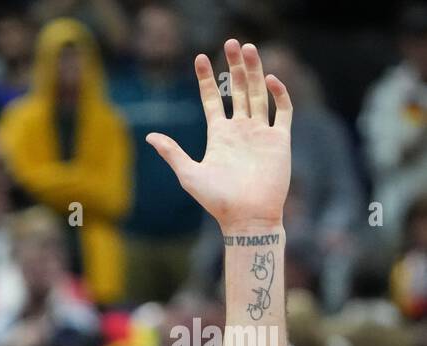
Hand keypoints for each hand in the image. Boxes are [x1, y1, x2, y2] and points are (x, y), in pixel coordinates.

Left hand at [146, 41, 290, 232]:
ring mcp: (261, 133)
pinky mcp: (280, 140)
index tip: (200, 58)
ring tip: (249, 48)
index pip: (212, 99)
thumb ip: (172, 153)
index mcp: (218, 135)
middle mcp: (240, 130)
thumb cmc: (216, 200)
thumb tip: (150, 136)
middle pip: (238, 89)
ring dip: (255, 71)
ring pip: (259, 94)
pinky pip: (282, 111)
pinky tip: (269, 79)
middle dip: (235, 66)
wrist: (246, 217)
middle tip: (232, 42)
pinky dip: (278, 94)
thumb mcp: (189, 174)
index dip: (207, 78)